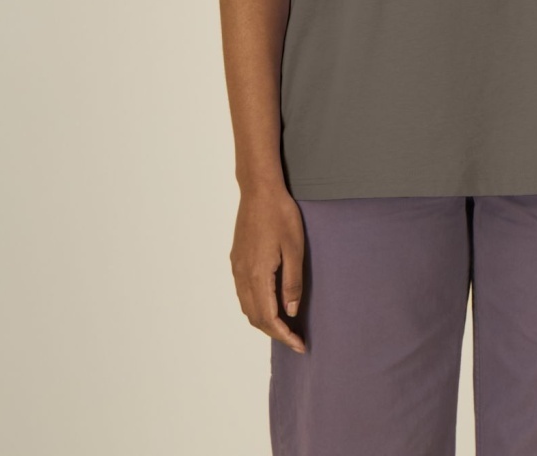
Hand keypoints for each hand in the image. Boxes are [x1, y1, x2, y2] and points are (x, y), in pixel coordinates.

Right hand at [230, 185, 306, 352]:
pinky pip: (243, 293)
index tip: (300, 346)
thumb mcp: (295, 248)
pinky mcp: (236, 260)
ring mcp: (237, 268)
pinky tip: (271, 302)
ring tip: (285, 325)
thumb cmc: (280, 215)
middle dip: (275, 332)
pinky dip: (256, 306)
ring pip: (247, 307)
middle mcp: (243, 276)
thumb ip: (292, 283)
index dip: (285, 336)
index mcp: (258, 275)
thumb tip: (291, 312)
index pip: (269, 318)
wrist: (259, 190)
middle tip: (296, 339)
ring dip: (264, 321)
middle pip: (255, 317)